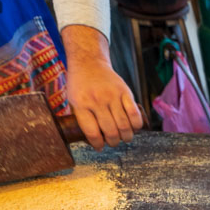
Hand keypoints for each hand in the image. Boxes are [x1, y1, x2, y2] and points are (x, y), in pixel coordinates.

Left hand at [62, 25, 142, 148]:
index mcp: (81, 104)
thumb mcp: (73, 101)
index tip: (100, 147)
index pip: (92, 132)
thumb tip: (95, 141)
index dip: (98, 144)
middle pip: (110, 131)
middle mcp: (97, 100)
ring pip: (124, 125)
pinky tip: (133, 127)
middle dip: (113, 142)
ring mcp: (112, 95)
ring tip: (124, 138)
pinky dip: (136, 125)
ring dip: (126, 136)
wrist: (89, 62)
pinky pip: (134, 113)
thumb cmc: (80, 85)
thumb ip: (82, 119)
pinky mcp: (125, 91)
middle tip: (113, 142)